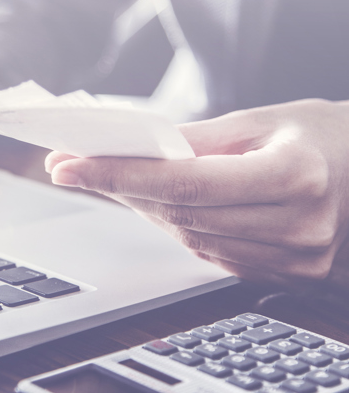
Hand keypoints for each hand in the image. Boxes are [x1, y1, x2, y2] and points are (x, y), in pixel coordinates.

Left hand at [45, 99, 348, 289]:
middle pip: (182, 215)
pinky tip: (155, 204)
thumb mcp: (265, 119)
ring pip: (192, 240)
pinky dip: (178, 228)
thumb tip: (137, 149)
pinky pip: (214, 255)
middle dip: (119, 190)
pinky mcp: (287, 273)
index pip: (185, 183)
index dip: (119, 175)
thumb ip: (199, 138)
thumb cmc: (325, 135)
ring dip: (143, 210)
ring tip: (109, 181)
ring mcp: (296, 259)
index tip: (69, 165)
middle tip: (75, 167)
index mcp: (296, 175)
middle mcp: (299, 226)